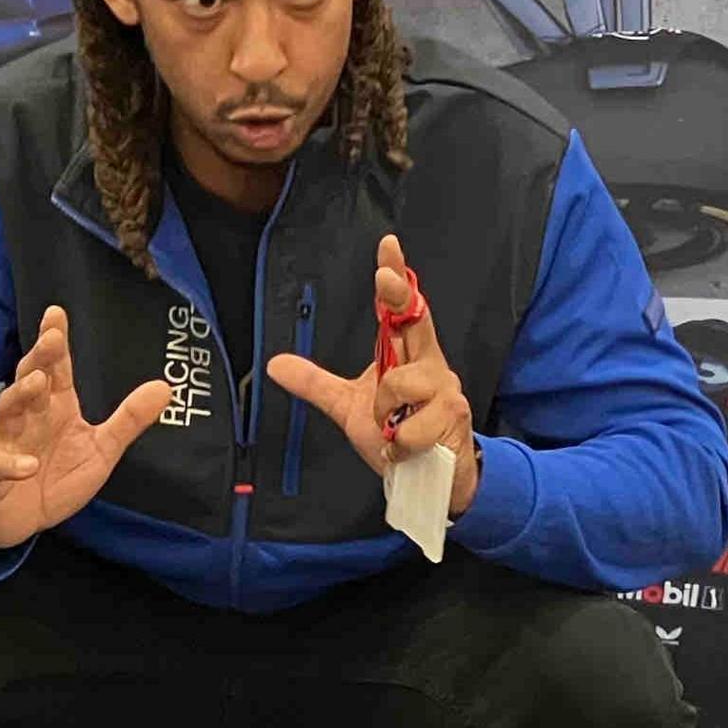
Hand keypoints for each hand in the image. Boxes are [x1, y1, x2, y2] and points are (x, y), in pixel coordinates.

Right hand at [0, 307, 171, 554]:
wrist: (21, 519)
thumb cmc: (56, 476)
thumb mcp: (101, 449)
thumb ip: (129, 419)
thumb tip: (165, 386)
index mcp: (55, 407)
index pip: (56, 368)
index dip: (55, 341)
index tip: (57, 313)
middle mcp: (29, 417)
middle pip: (29, 380)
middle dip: (39, 359)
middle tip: (51, 339)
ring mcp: (7, 442)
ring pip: (8, 412)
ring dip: (21, 396)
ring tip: (37, 383)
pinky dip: (12, 464)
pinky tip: (28, 465)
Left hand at [264, 236, 479, 515]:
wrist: (435, 482)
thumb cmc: (399, 436)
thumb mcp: (349, 408)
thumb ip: (318, 384)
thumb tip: (275, 364)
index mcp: (408, 355)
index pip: (400, 308)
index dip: (395, 275)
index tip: (387, 245)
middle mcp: (430, 364)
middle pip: (415, 320)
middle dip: (399, 298)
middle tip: (385, 281)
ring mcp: (444, 389)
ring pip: (399, 385)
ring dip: (384, 415)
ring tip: (392, 432)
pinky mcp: (452, 418)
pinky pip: (410, 428)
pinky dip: (399, 444)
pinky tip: (405, 451)